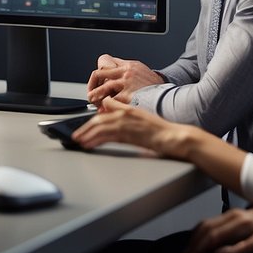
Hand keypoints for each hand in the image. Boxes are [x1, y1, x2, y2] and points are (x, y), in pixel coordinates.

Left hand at [72, 96, 194, 158]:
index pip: (105, 109)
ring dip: (86, 134)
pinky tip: (88, 144)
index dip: (93, 118)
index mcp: (129, 108)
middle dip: (85, 127)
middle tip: (76, 135)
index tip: (86, 126)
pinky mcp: (129, 135)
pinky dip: (95, 140)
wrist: (175, 136)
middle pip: (98, 119)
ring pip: (100, 127)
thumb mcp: (142, 120)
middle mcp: (125, 113)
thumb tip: (115, 126)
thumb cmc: (162, 131)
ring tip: (78, 140)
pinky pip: (106, 136)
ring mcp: (127, 123)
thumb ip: (128, 120)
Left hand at [86, 54, 163, 104]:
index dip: (99, 72)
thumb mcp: (142, 72)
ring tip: (92, 100)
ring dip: (95, 95)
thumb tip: (114, 78)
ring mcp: (127, 83)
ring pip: (103, 87)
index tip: (96, 80)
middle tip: (91, 92)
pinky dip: (105, 106)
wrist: (168, 96)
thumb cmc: (155, 88)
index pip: (105, 61)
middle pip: (99, 72)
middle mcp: (126, 72)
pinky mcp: (129, 95)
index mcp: (129, 65)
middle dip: (92, 83)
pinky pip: (112, 101)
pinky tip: (103, 110)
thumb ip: (128, 73)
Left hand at [185, 207, 252, 252]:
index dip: (193, 238)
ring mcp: (250, 228)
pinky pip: (243, 246)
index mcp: (230, 215)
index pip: (205, 225)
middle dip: (195, 244)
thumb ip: (223, 230)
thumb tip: (201, 244)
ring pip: (221, 235)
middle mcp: (238, 218)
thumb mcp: (238, 224)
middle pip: (209, 230)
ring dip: (205, 247)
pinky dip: (228, 251)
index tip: (185, 251)